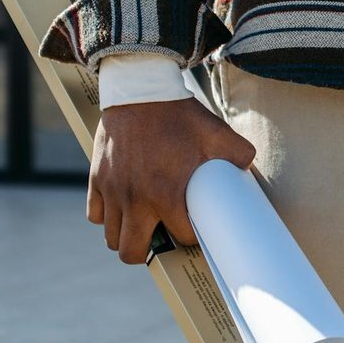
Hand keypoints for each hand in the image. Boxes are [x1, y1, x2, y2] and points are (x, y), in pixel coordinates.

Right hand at [88, 97, 256, 262]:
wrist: (140, 89)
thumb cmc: (178, 114)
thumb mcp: (216, 132)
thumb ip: (238, 154)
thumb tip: (248, 170)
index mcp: (166, 194)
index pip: (180, 238)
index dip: (192, 237)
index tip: (196, 227)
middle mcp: (135, 200)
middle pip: (131, 253)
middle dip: (149, 251)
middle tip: (162, 234)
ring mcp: (112, 191)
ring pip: (112, 237)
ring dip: (128, 235)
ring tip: (144, 222)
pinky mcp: (96, 179)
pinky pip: (95, 214)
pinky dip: (107, 215)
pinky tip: (124, 205)